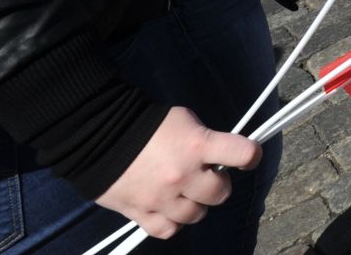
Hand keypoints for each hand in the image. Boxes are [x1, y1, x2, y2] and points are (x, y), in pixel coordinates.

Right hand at [95, 106, 260, 239]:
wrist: (100, 137)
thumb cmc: (147, 124)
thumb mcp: (184, 120)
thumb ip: (204, 140)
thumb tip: (218, 156)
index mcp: (198, 145)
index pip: (243, 153)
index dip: (250, 156)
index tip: (247, 157)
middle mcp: (184, 175)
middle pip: (220, 193)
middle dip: (217, 184)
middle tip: (206, 175)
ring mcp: (163, 198)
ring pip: (196, 215)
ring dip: (195, 204)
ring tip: (184, 191)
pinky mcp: (142, 213)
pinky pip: (168, 230)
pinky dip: (172, 222)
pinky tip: (169, 208)